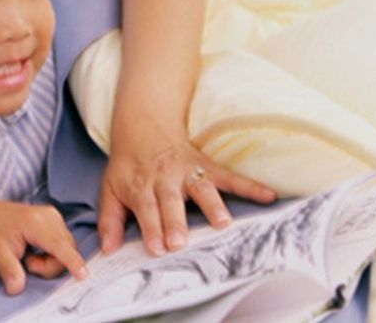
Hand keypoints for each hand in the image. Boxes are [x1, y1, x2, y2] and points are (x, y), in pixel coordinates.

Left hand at [0, 200, 88, 294]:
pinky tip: (33, 253)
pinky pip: (62, 244)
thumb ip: (9, 271)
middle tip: (27, 266)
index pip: (59, 245)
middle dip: (49, 266)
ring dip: (50, 261)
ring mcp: (53, 216)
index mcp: (36, 222)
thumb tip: (17, 288)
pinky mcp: (53, 220)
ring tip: (27, 259)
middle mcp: (49, 216)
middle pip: (66, 251)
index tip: (82, 275)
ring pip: (66, 249)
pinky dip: (51, 254)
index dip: (72, 262)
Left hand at [98, 120, 276, 255]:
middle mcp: (165, 179)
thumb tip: (107, 250)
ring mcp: (188, 172)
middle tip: (181, 243)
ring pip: (202, 189)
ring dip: (213, 205)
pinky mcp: (207, 166)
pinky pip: (231, 177)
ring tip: (223, 224)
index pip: (146, 210)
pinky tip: (268, 196)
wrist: (144, 125)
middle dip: (176, 223)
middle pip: (171, 203)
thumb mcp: (110, 188)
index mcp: (141, 186)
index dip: (151, 229)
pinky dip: (250, 186)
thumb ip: (109, 220)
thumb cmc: (128, 165)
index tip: (157, 249)